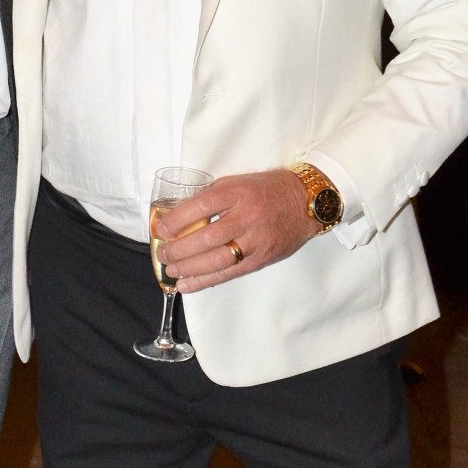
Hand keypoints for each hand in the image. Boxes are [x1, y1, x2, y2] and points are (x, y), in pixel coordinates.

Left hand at [156, 169, 316, 293]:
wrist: (306, 202)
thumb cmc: (266, 190)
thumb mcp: (237, 183)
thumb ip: (211, 197)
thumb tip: (178, 216)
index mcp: (238, 192)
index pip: (202, 206)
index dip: (178, 220)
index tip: (161, 229)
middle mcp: (247, 216)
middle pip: (207, 237)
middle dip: (180, 249)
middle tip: (163, 254)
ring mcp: (256, 240)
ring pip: (218, 260)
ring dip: (190, 268)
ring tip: (172, 271)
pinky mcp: (262, 258)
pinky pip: (230, 273)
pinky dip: (205, 281)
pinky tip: (187, 285)